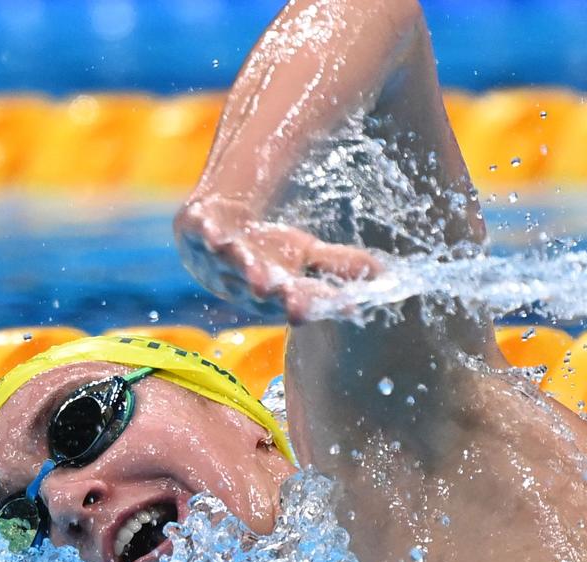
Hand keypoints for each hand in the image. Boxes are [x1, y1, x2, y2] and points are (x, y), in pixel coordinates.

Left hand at [174, 198, 381, 321]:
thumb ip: (341, 267)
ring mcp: (220, 260)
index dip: (321, 304)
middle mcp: (249, 282)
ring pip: (234, 266)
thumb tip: (388, 277)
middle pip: (265, 291)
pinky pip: (201, 235)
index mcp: (279, 292)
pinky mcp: (199, 233)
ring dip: (247, 269)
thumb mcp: (307, 257)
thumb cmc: (265, 251)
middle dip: (279, 295)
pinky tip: (215, 234)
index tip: (345, 304)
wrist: (211, 232)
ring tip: (261, 275)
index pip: (304, 300)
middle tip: (293, 299)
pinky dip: (207, 235)